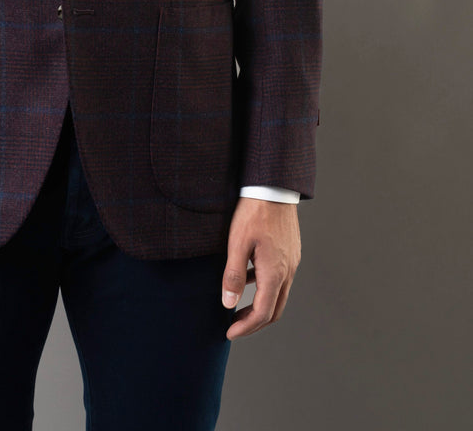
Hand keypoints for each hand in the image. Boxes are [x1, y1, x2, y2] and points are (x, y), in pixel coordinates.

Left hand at [222, 197, 300, 340]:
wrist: (273, 187)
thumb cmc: (253, 212)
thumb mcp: (237, 243)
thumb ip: (233, 275)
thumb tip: (229, 304)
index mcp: (275, 272)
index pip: (263, 312)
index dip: (246, 327)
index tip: (229, 332)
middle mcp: (288, 270)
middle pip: (275, 310)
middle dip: (254, 322)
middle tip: (234, 326)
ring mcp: (292, 261)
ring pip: (279, 295)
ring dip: (260, 305)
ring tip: (237, 305)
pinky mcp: (290, 252)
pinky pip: (280, 278)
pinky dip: (264, 287)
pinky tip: (248, 276)